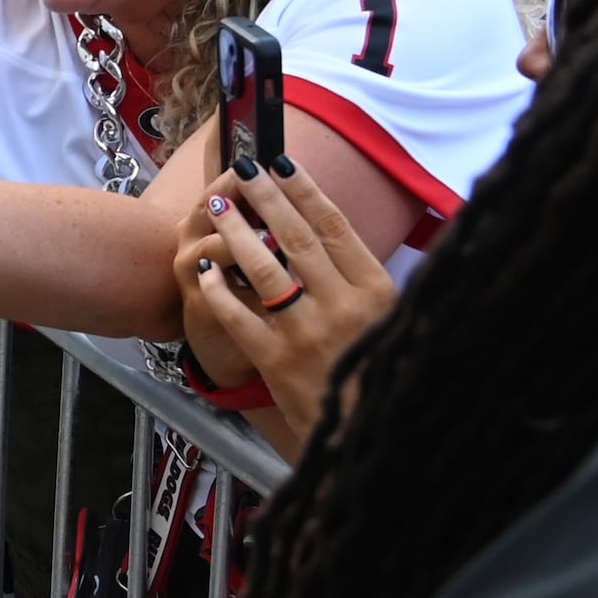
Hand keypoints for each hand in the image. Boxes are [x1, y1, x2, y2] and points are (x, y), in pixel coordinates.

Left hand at [171, 162, 397, 450]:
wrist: (370, 434)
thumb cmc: (379, 370)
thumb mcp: (393, 319)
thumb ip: (364, 277)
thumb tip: (333, 226)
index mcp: (378, 291)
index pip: (336, 228)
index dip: (306, 191)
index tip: (283, 163)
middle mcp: (345, 307)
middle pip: (298, 238)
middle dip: (267, 198)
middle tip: (245, 167)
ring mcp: (309, 333)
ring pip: (265, 269)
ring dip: (238, 233)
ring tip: (220, 204)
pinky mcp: (278, 361)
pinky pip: (240, 317)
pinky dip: (219, 290)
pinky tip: (205, 269)